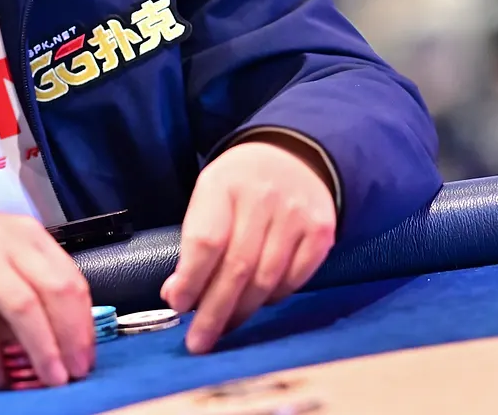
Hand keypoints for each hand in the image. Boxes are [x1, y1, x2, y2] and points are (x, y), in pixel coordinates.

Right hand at [0, 193, 93, 388]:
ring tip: (49, 379)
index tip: (86, 355)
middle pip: (55, 292)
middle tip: (75, 373)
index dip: (83, 322)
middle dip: (71, 338)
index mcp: (28, 235)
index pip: (71, 279)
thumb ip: (24, 287)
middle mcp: (8, 241)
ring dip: (42, 349)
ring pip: (24, 308)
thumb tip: (53, 340)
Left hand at [160, 137, 335, 354]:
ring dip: (242, 311)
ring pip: (266, 280)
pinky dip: (274, 297)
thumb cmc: (239, 184)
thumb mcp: (209, 195)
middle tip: (198, 342)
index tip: (178, 306)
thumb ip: (194, 240)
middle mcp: (262, 198)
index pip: (206, 241)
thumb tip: (177, 295)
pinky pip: (295, 280)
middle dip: (214, 312)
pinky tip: (258, 301)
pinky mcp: (321, 231)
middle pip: (237, 268)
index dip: (191, 280)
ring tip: (224, 326)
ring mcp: (296, 215)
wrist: (293, 155)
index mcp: (223, 184)